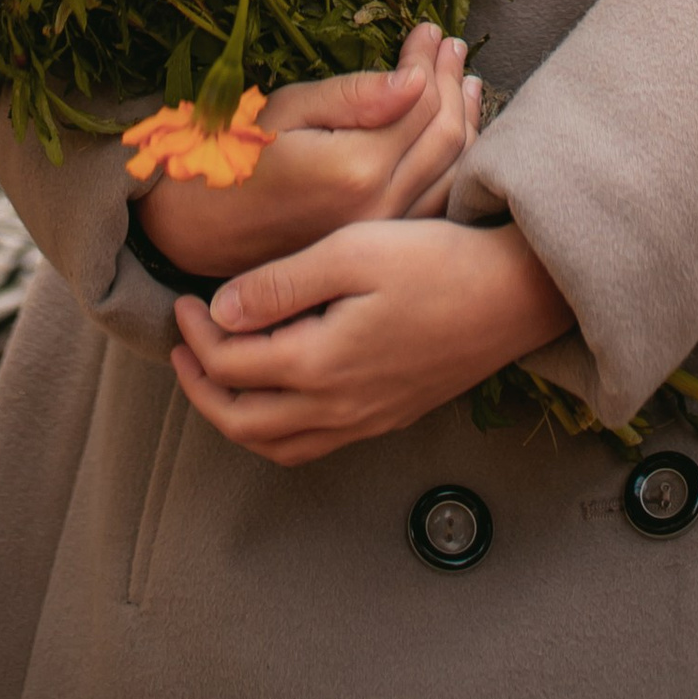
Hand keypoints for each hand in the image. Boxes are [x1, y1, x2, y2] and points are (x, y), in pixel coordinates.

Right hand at [137, 20, 479, 283]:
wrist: (203, 226)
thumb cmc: (237, 153)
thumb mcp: (288, 108)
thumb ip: (355, 96)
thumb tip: (415, 76)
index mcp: (356, 170)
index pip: (419, 103)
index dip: (428, 60)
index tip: (429, 29)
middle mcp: (380, 208)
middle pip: (446, 137)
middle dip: (451, 83)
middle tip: (450, 44)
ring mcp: (384, 234)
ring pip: (451, 172)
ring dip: (463, 121)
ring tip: (463, 80)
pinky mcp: (380, 246)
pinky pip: (437, 201)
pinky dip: (454, 163)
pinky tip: (455, 135)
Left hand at [170, 215, 572, 467]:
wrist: (514, 294)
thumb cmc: (435, 261)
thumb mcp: (352, 252)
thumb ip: (281, 285)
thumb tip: (221, 313)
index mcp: (321, 364)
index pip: (232, 365)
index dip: (197, 335)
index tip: (185, 299)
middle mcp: (338, 407)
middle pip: (243, 422)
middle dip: (200, 386)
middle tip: (183, 346)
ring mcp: (365, 420)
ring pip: (276, 446)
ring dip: (234, 417)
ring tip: (215, 376)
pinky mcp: (387, 418)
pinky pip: (312, 446)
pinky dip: (276, 432)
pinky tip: (277, 396)